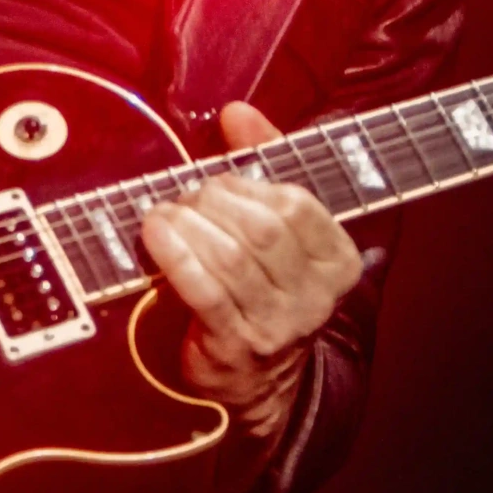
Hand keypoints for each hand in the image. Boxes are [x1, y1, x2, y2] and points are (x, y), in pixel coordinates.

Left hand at [138, 101, 361, 442]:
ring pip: (233, 258)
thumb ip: (263, 161)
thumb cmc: (259, 283)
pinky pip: (206, 291)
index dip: (248, 184)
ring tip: (163, 215)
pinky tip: (155, 235)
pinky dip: (176, 256)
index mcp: (337, 260)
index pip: (296, 205)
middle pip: (263, 229)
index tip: (218, 180)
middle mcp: (316, 296)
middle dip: (214, 203)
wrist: (254, 379)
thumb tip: (239, 112)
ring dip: (189, 226)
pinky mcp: (238, 346)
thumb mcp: (272, 223)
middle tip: (185, 199)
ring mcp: (279, 325)